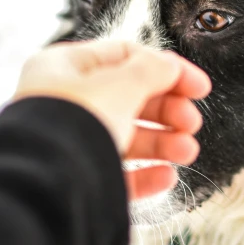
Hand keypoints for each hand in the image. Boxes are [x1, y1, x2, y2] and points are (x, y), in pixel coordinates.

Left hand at [14, 40, 211, 199]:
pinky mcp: (78, 179)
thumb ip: (152, 71)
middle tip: (191, 122)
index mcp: (64, 68)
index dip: (166, 70)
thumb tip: (169, 66)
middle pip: (130, 99)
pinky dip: (146, 174)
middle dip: (167, 111)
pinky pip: (118, 173)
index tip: (198, 87)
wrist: (46, 186)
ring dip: (163, 143)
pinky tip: (167, 176)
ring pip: (127, 137)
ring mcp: (70, 142)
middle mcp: (64, 103)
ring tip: (187, 151)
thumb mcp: (120, 85)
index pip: (125, 58)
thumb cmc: (71, 125)